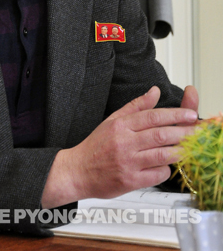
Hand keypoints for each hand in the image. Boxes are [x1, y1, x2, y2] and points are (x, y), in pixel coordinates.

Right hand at [41, 86, 197, 208]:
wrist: (78, 171)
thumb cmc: (95, 146)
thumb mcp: (112, 120)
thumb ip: (136, 106)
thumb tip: (155, 92)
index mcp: (120, 126)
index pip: (152, 116)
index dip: (174, 115)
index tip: (190, 114)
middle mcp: (124, 143)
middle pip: (160, 135)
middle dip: (182, 132)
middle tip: (196, 130)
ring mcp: (128, 162)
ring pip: (161, 154)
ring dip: (179, 150)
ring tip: (189, 147)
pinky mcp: (130, 181)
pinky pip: (156, 174)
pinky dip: (166, 169)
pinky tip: (167, 165)